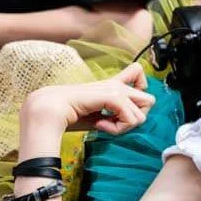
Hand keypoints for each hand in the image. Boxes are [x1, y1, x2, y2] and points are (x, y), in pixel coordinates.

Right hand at [22, 63, 155, 134]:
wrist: (50, 110)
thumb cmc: (70, 115)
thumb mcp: (98, 115)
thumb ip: (113, 116)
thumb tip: (131, 123)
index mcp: (112, 85)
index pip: (138, 72)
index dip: (141, 89)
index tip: (124, 106)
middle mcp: (117, 84)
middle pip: (150, 100)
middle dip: (137, 118)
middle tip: (116, 122)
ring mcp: (116, 89)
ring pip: (142, 114)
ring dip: (124, 126)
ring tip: (103, 124)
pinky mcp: (113, 96)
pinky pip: (131, 119)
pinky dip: (117, 128)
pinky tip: (99, 125)